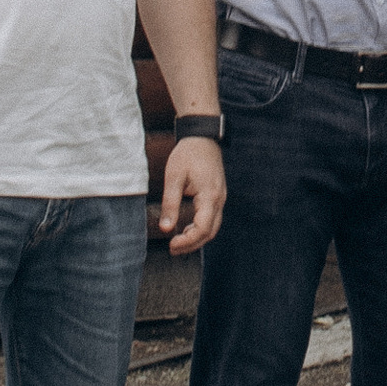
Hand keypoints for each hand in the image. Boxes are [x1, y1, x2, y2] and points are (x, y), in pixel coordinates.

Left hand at [157, 139, 224, 255]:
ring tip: (177, 243)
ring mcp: (221, 197)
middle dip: (192, 244)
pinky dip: (200, 228)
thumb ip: (170, 204)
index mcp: (210, 196)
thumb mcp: (174, 178)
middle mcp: (219, 199)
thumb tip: (165, 229)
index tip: (171, 244)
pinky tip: (185, 229)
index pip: (202, 228)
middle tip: (172, 249)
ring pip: (213, 227)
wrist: (202, 136)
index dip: (187, 241)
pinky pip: (212, 218)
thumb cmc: (187, 154)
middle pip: (210, 232)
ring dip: (196, 238)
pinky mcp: (217, 195)